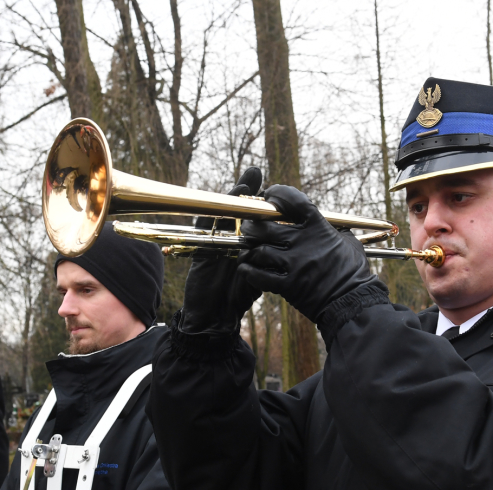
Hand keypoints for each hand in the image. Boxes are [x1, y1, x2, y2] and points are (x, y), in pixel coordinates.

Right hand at [178, 167, 263, 334]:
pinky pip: (204, 228)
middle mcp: (231, 237)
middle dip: (247, 190)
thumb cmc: (239, 294)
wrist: (216, 315)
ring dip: (232, 198)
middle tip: (256, 173)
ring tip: (244, 183)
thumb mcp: (261, 274)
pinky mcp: (201, 248)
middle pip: (238, 207)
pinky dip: (211, 216)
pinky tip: (219, 207)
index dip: (263, 199)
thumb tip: (291, 247)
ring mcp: (215, 240)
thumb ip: (271, 259)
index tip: (276, 187)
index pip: (255, 214)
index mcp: (247, 240)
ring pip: (223, 213)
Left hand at [238, 185, 377, 322]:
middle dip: (253, 224)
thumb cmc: (354, 273)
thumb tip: (333, 224)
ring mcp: (295, 264)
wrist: (353, 303)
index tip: (270, 194)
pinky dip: (249, 271)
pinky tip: (247, 268)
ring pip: (260, 250)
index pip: (295, 201)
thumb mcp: (350, 244)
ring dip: (250, 249)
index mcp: (320, 228)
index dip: (279, 194)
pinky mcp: (288, 286)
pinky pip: (259, 275)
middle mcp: (305, 243)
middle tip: (250, 225)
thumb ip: (337, 231)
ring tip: (248, 249)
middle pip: (267, 226)